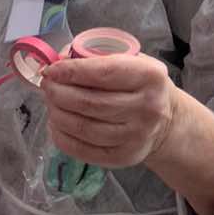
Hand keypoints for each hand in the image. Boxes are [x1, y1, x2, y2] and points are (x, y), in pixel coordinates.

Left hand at [40, 53, 176, 168]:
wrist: (167, 121)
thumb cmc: (142, 85)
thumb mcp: (132, 61)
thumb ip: (98, 57)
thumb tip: (59, 59)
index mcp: (149, 76)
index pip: (103, 73)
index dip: (72, 71)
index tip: (51, 69)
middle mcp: (147, 107)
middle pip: (89, 102)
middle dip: (59, 93)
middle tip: (46, 86)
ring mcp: (136, 135)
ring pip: (83, 127)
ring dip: (57, 114)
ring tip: (50, 103)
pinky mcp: (124, 157)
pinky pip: (83, 150)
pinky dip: (62, 137)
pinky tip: (55, 125)